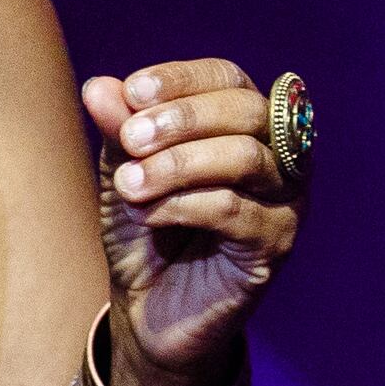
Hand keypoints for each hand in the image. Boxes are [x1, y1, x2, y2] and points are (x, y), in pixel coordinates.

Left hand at [81, 59, 299, 385]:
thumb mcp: (123, 172)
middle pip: (246, 111)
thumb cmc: (144, 229)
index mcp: (244, 122)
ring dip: (177, 165)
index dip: (181, 79)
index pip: (227, 77)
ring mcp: (286, 199)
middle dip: (181, 120)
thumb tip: (99, 86)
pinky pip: (236, 211)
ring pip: (246, 157)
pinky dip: (184, 205)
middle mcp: (278, 154)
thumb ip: (119, 130)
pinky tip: (149, 215)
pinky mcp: (277, 244)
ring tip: (129, 185)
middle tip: (129, 141)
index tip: (132, 92)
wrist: (148, 308)